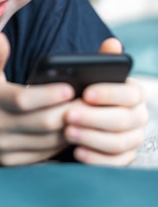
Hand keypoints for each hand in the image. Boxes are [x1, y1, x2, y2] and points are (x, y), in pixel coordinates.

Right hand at [0, 33, 75, 165]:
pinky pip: (42, 155)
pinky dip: (60, 144)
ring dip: (69, 129)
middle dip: (68, 112)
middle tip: (90, 102)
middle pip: (41, 123)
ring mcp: (3, 146)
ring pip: (46, 141)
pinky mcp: (10, 162)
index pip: (23, 100)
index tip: (70, 88)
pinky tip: (72, 132)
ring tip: (87, 117)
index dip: (48, 96)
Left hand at [63, 38, 147, 165]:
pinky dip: (96, 158)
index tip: (85, 93)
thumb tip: (112, 43)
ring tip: (67, 132)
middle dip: (93, 118)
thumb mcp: (91, 78)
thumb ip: (102, 62)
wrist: (81, 119)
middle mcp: (139, 117)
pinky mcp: (124, 158)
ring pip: (118, 142)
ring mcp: (133, 139)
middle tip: (67, 116)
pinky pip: (115, 163)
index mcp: (134, 93)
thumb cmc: (86, 94)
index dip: (108, 93)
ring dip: (91, 138)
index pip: (130, 94)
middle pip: (123, 120)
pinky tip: (77, 152)